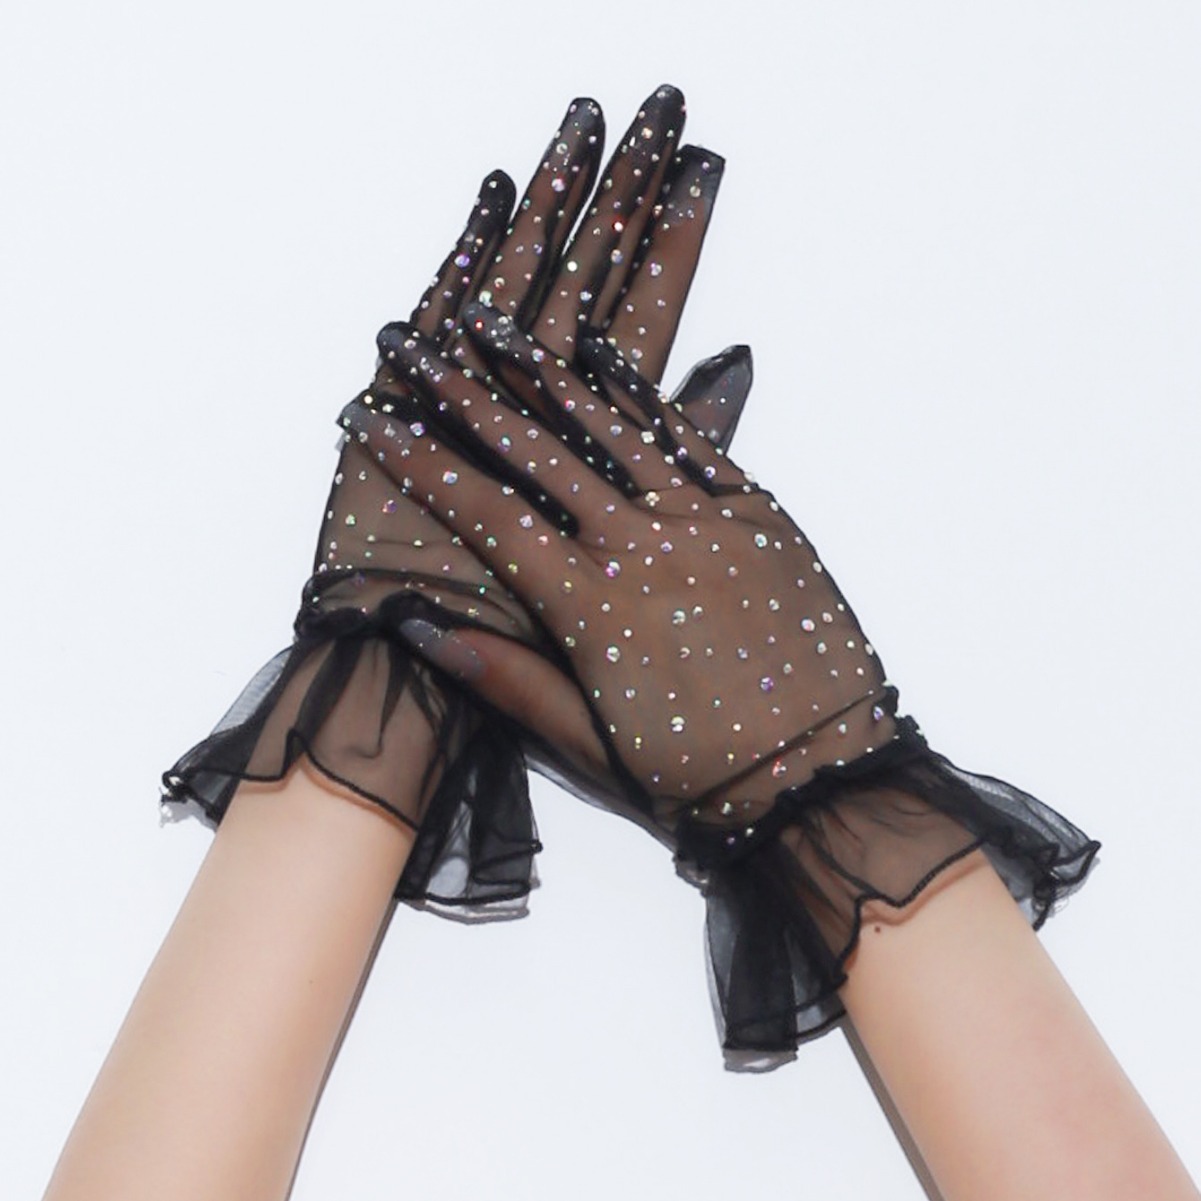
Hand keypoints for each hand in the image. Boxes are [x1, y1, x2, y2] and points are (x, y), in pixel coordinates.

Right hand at [346, 306, 1098, 1052]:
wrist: (818, 775)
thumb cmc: (697, 775)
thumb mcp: (586, 743)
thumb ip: (504, 678)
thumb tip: (418, 625)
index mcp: (592, 607)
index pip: (488, 518)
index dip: (425, 465)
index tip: (376, 423)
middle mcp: (642, 548)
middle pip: (539, 455)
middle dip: (468, 398)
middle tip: (418, 351)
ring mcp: (705, 523)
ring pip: (612, 432)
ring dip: (549, 378)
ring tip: (498, 332)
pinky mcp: (759, 515)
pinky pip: (692, 442)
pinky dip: (645, 400)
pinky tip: (607, 364)